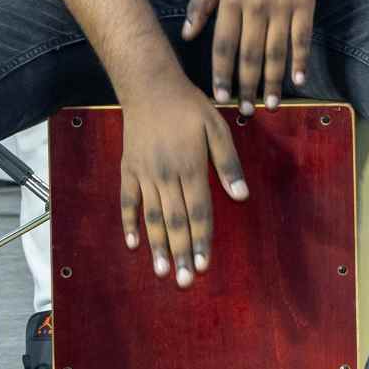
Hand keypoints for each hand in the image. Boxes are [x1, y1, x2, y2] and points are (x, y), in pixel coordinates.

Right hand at [113, 77, 246, 286]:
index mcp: (191, 167)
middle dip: (181, 254)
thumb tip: (242, 196)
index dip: (202, 241)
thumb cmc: (189, 107)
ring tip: (161, 272)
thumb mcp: (217, 127)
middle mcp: (166, 175)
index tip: (204, 265)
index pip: (199, 212)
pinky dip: (129, 223)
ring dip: (157, 247)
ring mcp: (144, 174)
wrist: (149, 86)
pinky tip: (134, 243)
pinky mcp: (128, 170)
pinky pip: (127, 201)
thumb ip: (228, 163)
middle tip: (185, 282)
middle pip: (176, 222)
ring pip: (152, 217)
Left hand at [181, 0, 319, 109]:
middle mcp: (256, 6)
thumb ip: (201, 2)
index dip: (220, 74)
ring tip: (269, 105)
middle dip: (247, 86)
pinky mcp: (305, 4)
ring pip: (276, 52)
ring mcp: (283, 6)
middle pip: (249, 55)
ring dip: (273, 82)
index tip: (219, 96)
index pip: (223, 44)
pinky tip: (298, 80)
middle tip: (245, 110)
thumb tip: (187, 35)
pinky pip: (302, 38)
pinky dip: (300, 60)